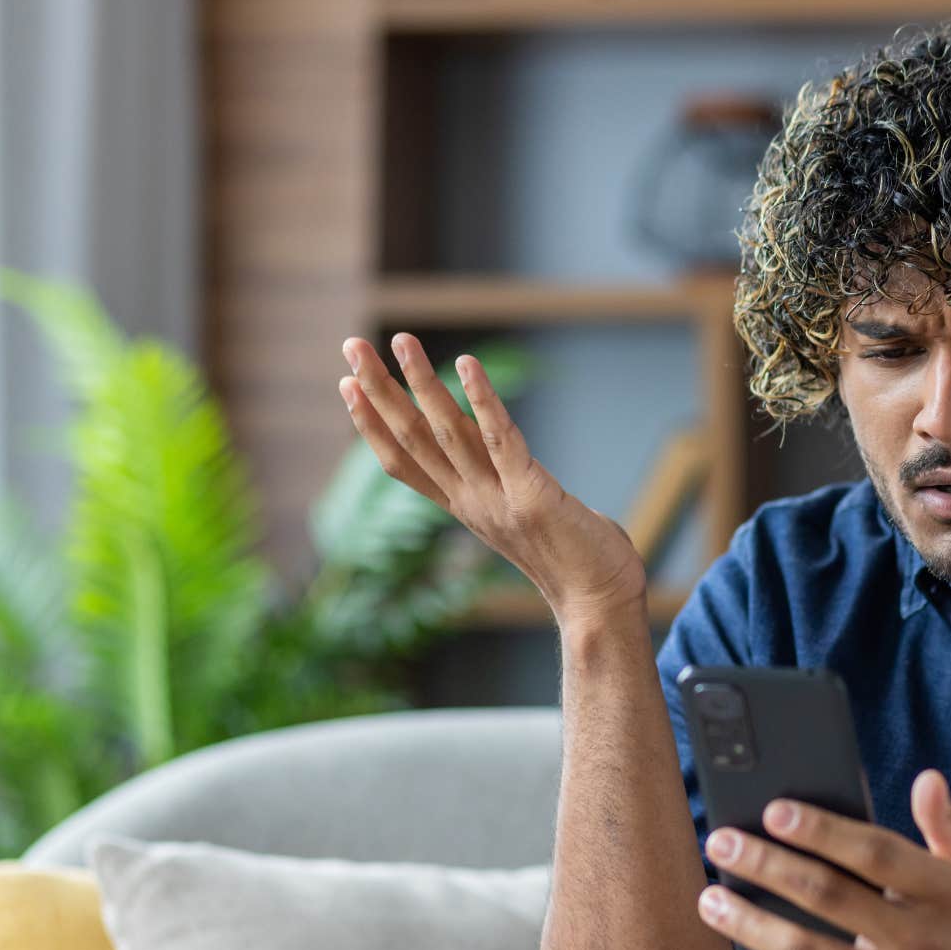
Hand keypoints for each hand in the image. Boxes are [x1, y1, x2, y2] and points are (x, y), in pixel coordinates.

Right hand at [338, 332, 646, 623]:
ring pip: (446, 433)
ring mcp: (498, 500)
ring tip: (401, 340)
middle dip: (380, 390)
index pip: (404, 463)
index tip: (348, 386)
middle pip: (412, 440)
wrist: (602, 608)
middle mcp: (472, 503)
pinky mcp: (532, 495)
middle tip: (350, 345)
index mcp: (467, 509)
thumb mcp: (532, 521)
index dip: (372, 425)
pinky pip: (500, 439)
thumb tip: (527, 476)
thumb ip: (519, 492)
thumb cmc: (580, 565)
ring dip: (421, 383)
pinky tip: (467, 363)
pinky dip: (483, 399)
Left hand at [697, 770, 950, 949]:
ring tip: (710, 899)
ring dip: (748, 923)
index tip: (775, 810)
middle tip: (722, 842)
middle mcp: (920, 943)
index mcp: (946, 894)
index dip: (822, 830)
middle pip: (827, 897)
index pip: (875, 853)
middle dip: (765, 865)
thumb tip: (926, 779)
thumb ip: (950, 828)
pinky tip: (758, 948)